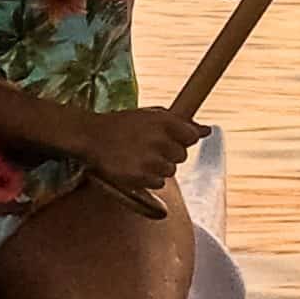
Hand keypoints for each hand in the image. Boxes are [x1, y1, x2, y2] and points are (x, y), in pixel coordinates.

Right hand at [75, 107, 204, 190]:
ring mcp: (149, 160)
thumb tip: (208, 130)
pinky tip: (135, 167)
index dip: (181, 140)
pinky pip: (158, 183)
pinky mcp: (140, 177)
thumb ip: (182, 123)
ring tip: (139, 157)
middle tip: (148, 147)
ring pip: (171, 170)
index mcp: (164, 121)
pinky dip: (149, 178)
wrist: (91, 136)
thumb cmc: (123, 125)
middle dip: (169, 153)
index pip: (191, 136)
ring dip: (158, 167)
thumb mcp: (151, 116)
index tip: (168, 139)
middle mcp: (159, 140)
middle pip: (181, 155)